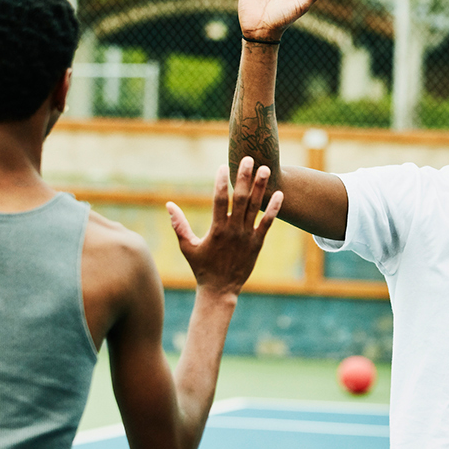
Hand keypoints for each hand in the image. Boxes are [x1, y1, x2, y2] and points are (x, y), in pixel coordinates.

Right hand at [167, 157, 283, 295]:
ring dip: (261, 187)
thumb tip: (169, 204)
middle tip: (248, 159)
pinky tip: (279, 194)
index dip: (221, 182)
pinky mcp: (258, 243)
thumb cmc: (201, 267)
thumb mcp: (187, 246)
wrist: (220, 290)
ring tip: (266, 169)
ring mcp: (247, 236)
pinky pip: (267, 223)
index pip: (219, 200)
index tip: (223, 166)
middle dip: (245, 178)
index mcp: (216, 229)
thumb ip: (179, 224)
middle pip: (241, 199)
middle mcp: (233, 230)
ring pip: (256, 207)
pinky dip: (273, 208)